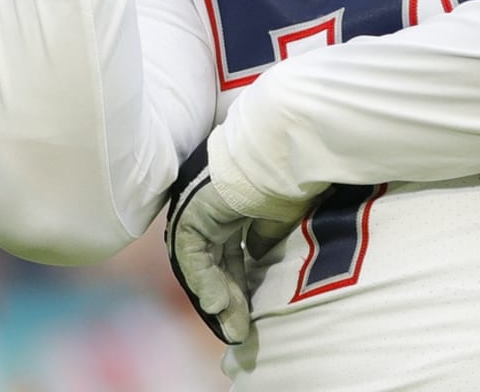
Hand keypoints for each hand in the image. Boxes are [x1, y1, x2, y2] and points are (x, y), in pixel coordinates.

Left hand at [165, 135, 304, 344]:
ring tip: (232, 326)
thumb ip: (265, 237)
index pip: (232, 253)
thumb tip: (259, 255)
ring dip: (218, 296)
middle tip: (241, 330)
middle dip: (231, 298)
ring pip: (203, 263)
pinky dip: (204, 281)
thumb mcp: (280, 215)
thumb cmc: (288, 176)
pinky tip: (217, 304)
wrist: (280, 149)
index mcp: (235, 205)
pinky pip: (193, 255)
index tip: (251, 313)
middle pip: (217, 263)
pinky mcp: (191, 214)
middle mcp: (213, 208)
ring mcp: (199, 210)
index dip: (241, 284)